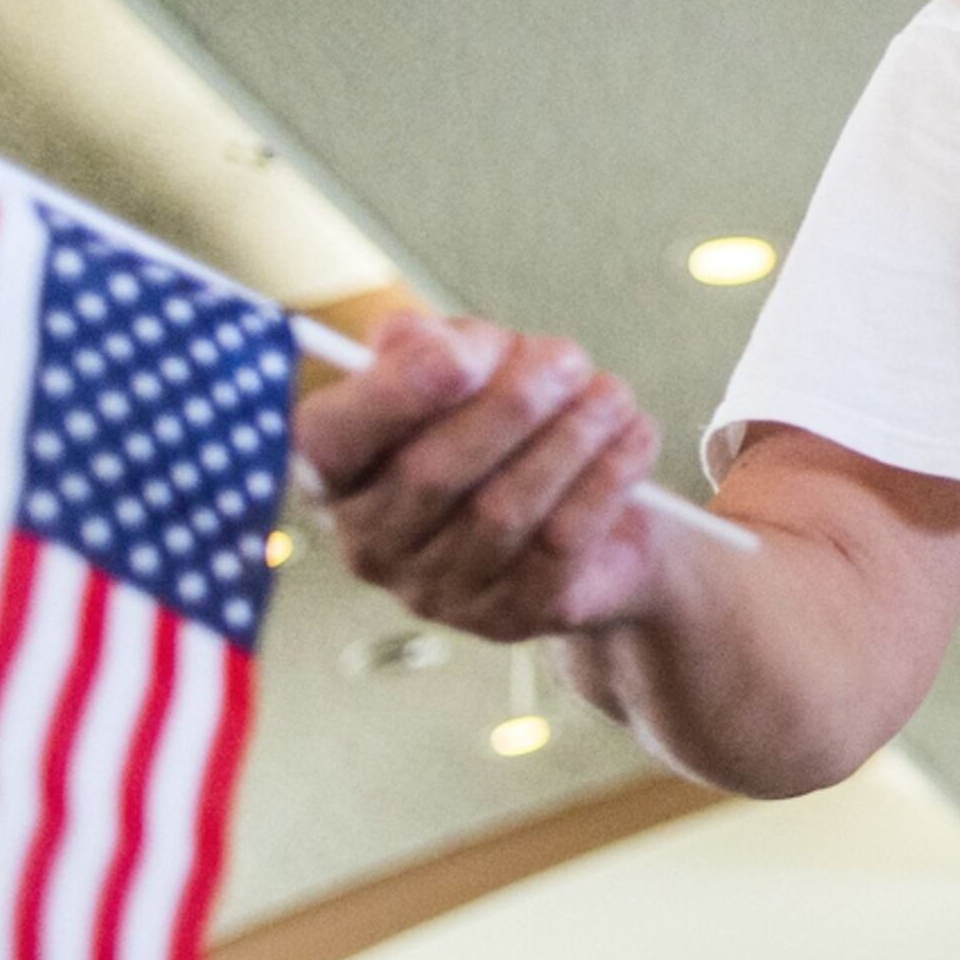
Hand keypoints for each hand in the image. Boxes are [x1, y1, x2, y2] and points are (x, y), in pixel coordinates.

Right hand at [297, 310, 666, 639]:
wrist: (594, 508)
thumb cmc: (510, 423)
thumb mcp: (471, 363)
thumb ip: (439, 344)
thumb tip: (419, 342)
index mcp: (340, 473)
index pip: (325, 442)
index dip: (389, 397)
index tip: (460, 356)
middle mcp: (372, 543)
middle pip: (431, 473)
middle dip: (511, 406)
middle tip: (569, 360)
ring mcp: (438, 591)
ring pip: (502, 512)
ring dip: (569, 441)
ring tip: (612, 395)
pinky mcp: (510, 617)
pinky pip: (559, 547)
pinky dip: (604, 484)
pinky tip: (633, 439)